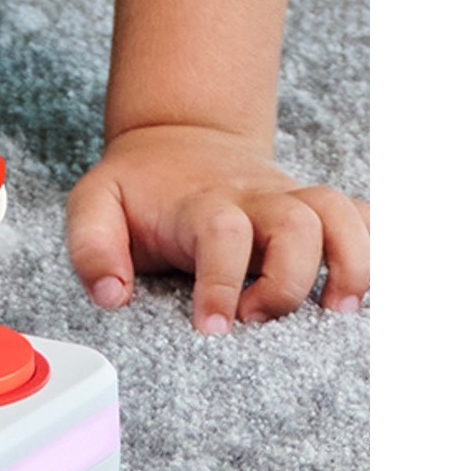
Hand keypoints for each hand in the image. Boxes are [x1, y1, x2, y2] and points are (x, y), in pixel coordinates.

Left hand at [66, 125, 368, 332]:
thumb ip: (92, 246)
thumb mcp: (94, 204)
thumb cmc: (138, 189)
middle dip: (288, 281)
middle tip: (257, 320)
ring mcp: (290, 202)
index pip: (223, 233)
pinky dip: (378, 247)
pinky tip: (365, 291)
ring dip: (352, 263)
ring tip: (337, 311)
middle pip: (298, 223)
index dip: (223, 283)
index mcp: (200, 202)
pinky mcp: (313, 212)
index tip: (213, 329)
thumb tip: (112, 295)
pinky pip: (363, 217)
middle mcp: (255, 199)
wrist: (178, 141)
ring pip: (342, 214)